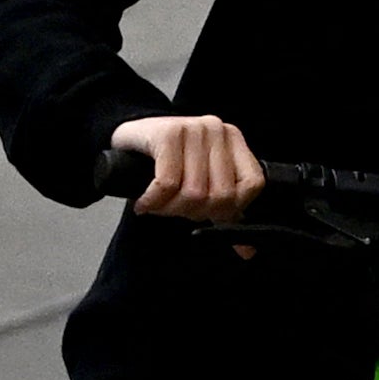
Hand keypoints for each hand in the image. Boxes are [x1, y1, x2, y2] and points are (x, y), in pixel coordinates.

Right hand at [110, 113, 262, 221]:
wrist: (127, 139)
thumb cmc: (164, 160)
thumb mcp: (200, 181)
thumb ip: (225, 211)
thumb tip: (246, 250)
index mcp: (232, 140)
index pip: (251, 185)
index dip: (228, 210)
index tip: (205, 214)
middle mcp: (216, 130)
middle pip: (220, 195)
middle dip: (193, 212)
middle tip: (173, 209)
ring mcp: (193, 129)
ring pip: (194, 192)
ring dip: (169, 209)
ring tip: (157, 205)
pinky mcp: (168, 133)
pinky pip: (167, 184)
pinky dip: (154, 201)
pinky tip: (144, 203)